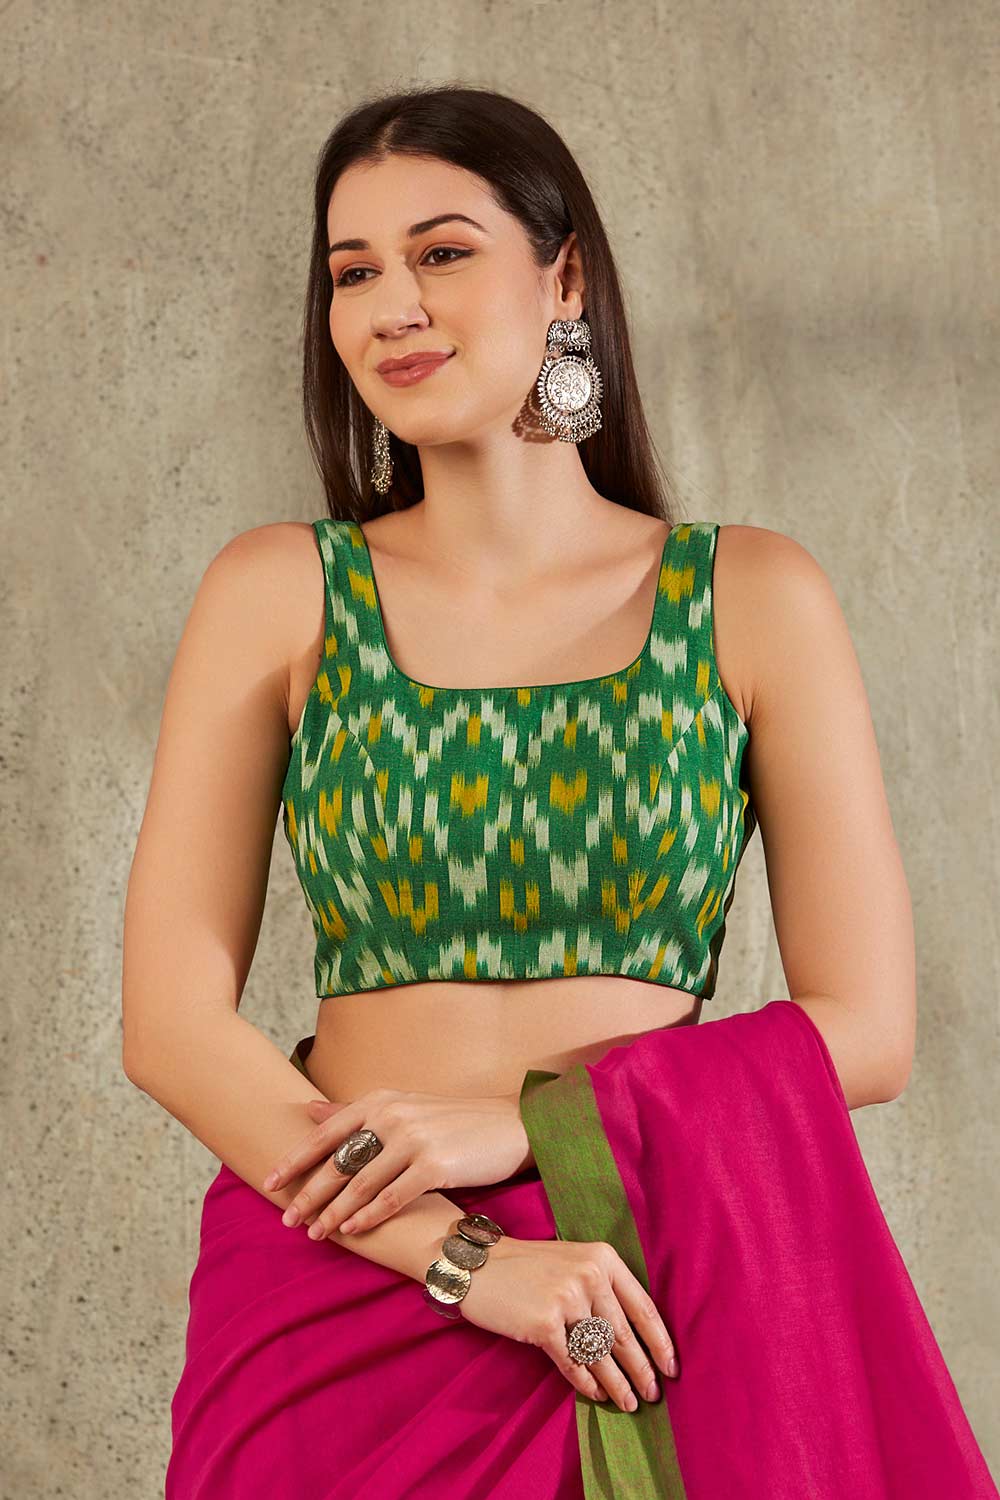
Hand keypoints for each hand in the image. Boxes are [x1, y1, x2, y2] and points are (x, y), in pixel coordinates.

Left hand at [262, 1089, 532, 1239]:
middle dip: (309, 1193)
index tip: (268, 1181)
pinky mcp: (435, 1164)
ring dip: (333, 1211)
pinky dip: (368, 1215)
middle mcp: (393, 1115)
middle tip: (286, 1219)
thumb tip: (308, 1108)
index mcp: (381, 1100)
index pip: (327, 1132)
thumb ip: (356, 1111)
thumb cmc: (454, 1120)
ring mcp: (414, 1139)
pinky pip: (392, 1196)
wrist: (511, 1125)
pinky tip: (352, 1230)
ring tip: (315, 1233)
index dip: (295, 1158)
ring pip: (360, 1182)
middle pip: (338, 1160)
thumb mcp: (403, 1105)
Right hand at [460, 1236, 679, 1411]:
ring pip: (601, 1353)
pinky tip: (596, 1396)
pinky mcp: (544, 1323)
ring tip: (629, 1404)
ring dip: (617, 1384)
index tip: (671, 1368)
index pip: (643, 1306)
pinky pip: (572, 1362)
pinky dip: (586, 1383)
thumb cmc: (527, 1267)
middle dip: (642, 1370)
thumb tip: (633, 1338)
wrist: (479, 1265)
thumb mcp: (573, 1262)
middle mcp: (589, 1275)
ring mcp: (566, 1298)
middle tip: (654, 1395)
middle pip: (624, 1334)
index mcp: (602, 1258)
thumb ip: (602, 1288)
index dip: (659, 1341)